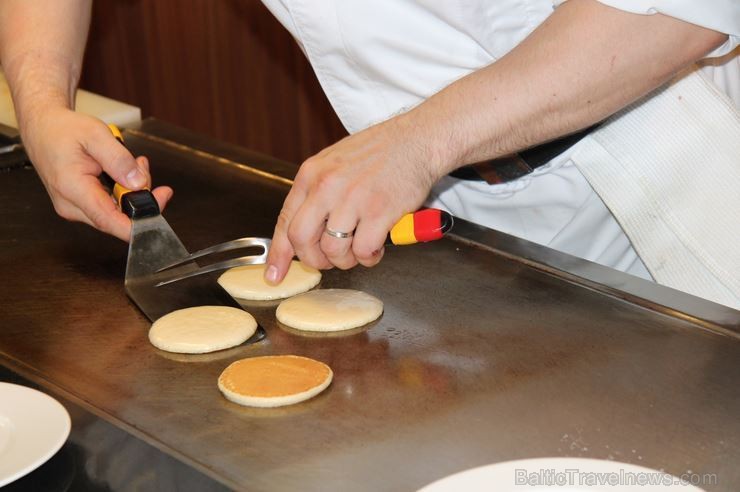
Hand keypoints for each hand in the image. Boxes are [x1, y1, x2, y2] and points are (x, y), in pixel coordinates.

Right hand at [21, 108, 172, 240]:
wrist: (43, 128)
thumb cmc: (62, 130)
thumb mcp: (96, 135)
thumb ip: (119, 160)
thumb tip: (139, 182)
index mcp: (72, 189)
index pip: (110, 221)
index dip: (138, 224)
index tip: (158, 212)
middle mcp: (72, 206)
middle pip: (119, 217)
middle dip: (140, 196)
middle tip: (143, 168)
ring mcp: (76, 208)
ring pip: (118, 211)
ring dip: (132, 190)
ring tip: (132, 163)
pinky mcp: (82, 205)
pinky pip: (111, 205)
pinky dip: (123, 190)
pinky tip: (124, 171)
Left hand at [265, 115, 444, 283]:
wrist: (418, 140)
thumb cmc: (381, 152)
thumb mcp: (334, 163)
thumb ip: (316, 194)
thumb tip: (304, 229)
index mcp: (311, 174)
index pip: (285, 221)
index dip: (279, 254)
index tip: (276, 274)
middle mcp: (326, 186)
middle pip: (302, 240)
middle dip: (315, 260)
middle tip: (330, 260)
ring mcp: (352, 199)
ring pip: (332, 251)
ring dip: (346, 259)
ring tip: (360, 248)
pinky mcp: (379, 211)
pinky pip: (364, 251)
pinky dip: (370, 257)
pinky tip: (377, 246)